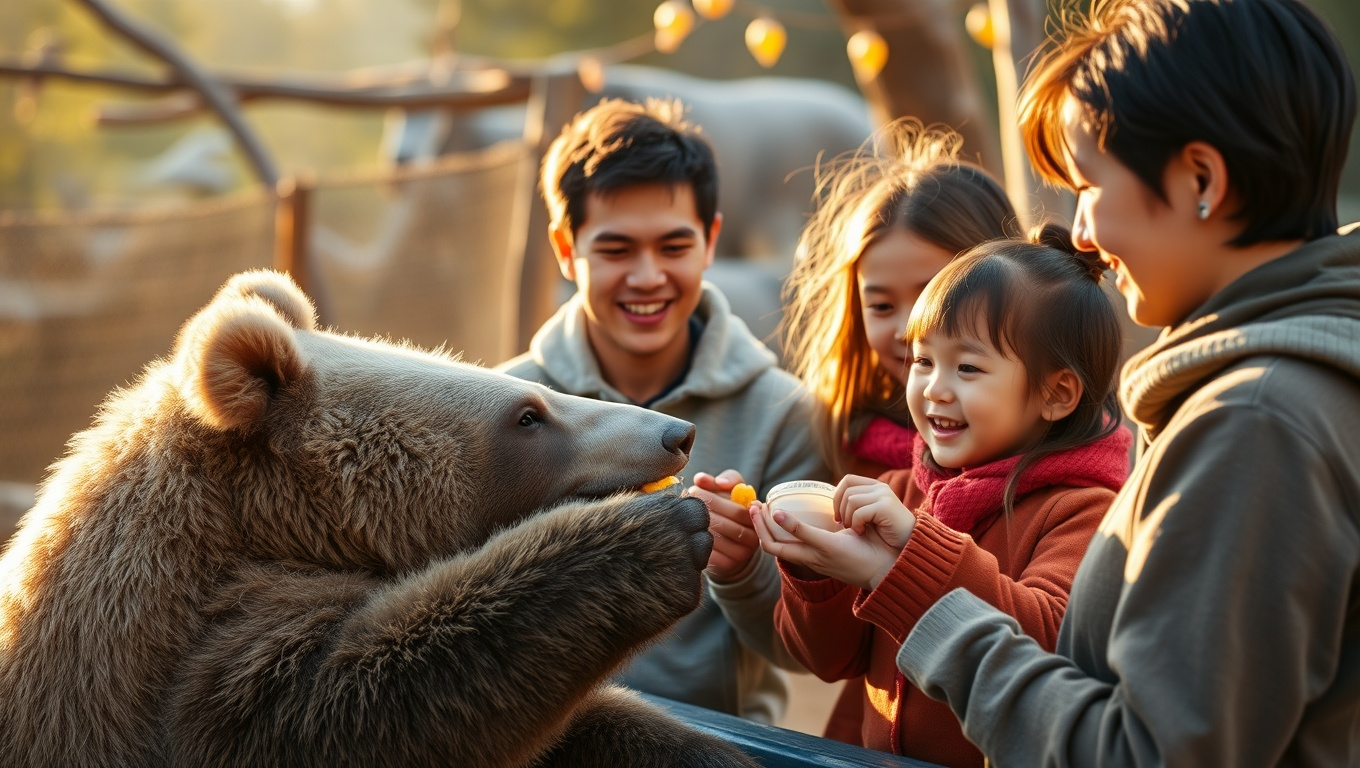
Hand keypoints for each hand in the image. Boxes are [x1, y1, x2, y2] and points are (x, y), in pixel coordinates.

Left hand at [689, 470, 759, 583]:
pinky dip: (696, 541)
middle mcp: (753, 538)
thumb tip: (701, 478)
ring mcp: (741, 555)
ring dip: (698, 525)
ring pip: (716, 539)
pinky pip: (709, 554)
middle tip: (686, 500)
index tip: (696, 488)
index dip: (715, 498)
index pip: (738, 510)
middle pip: (727, 524)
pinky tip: (687, 532)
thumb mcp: (731, 493)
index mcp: (756, 519)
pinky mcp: (728, 567)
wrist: (731, 548)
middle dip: (704, 510)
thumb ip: (722, 481)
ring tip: (684, 514)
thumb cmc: (730, 513)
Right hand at [749, 501, 900, 589]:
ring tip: (758, 509)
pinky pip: (803, 536)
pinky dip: (788, 525)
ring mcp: (817, 555)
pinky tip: (777, 513)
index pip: (780, 547)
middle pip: (771, 547)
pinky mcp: (828, 548)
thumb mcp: (847, 538)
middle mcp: (810, 559)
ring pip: (779, 545)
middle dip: (757, 528)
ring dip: (764, 527)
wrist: (890, 567)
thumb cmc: (871, 551)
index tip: (759, 514)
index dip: (764, 532)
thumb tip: (836, 513)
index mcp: (813, 557)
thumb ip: (837, 529)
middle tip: (751, 509)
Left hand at [834, 475, 916, 549]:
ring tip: (856, 529)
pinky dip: (856, 524)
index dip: (837, 496)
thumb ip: (856, 505)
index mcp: (875, 487)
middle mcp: (880, 488)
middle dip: (840, 510)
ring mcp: (884, 496)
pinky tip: (862, 532)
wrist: (909, 544)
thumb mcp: (869, 514)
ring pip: (850, 500)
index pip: (848, 480)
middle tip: (845, 525)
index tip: (838, 515)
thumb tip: (834, 502)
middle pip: (846, 490)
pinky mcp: (885, 507)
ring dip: (848, 518)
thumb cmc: (886, 533)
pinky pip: (859, 512)